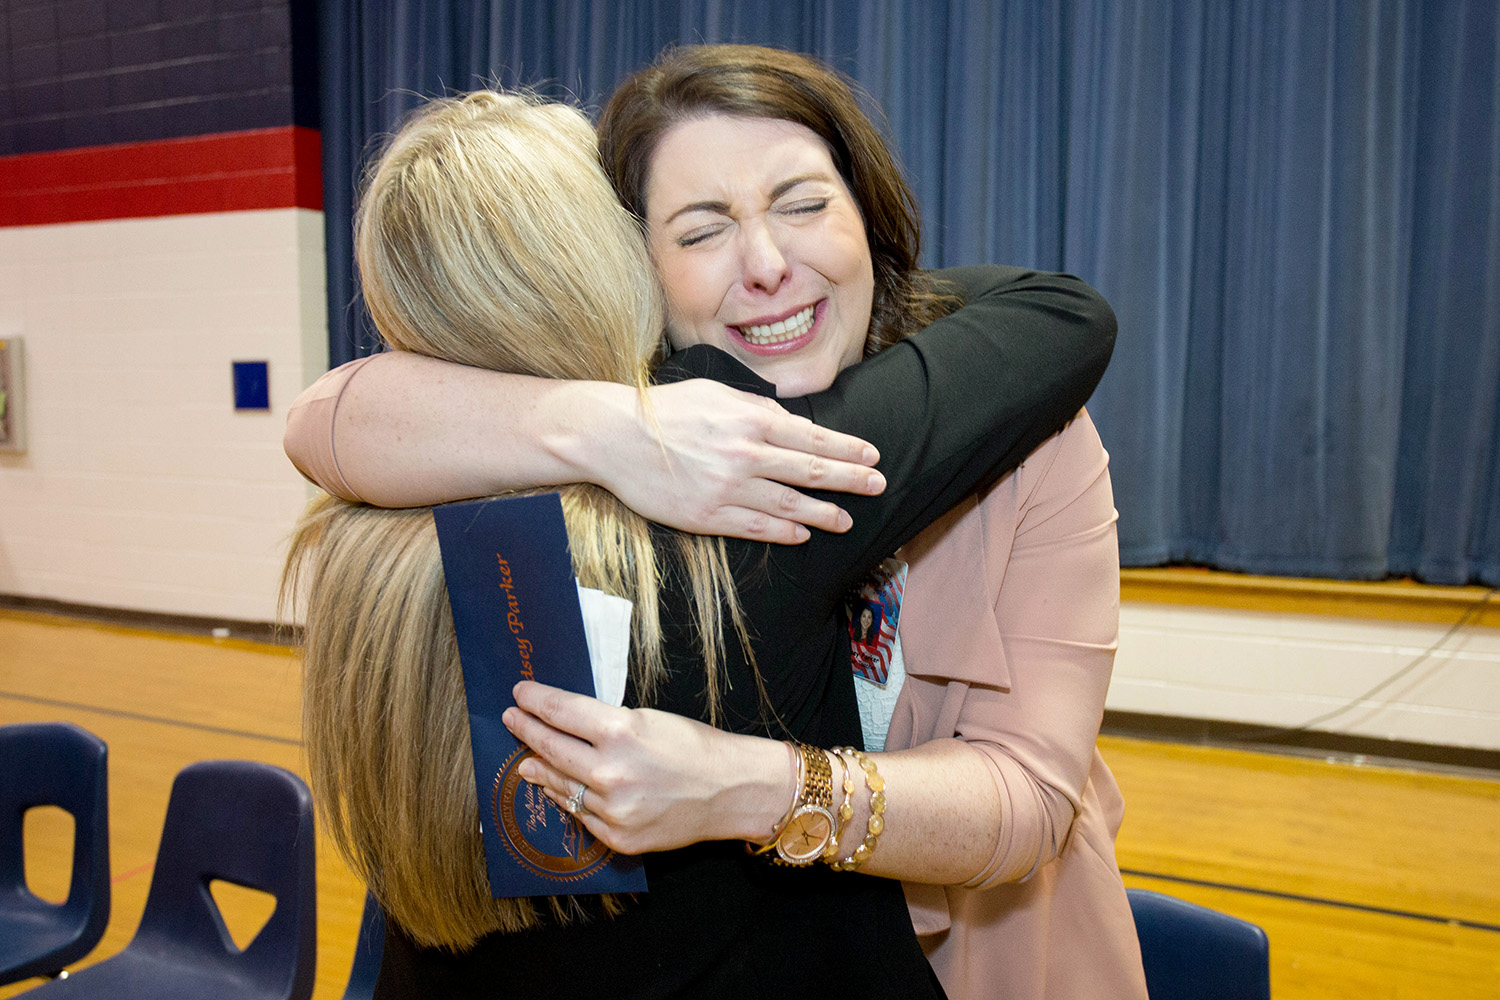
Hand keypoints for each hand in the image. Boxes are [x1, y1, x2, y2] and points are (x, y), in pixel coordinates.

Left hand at [501, 681, 791, 853]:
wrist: (730, 790)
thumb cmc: (693, 746)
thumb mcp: (647, 719)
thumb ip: (601, 725)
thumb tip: (559, 726)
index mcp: (620, 731)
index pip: (560, 711)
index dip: (535, 700)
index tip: (519, 693)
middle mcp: (610, 771)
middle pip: (550, 747)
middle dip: (526, 729)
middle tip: (511, 718)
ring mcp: (612, 809)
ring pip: (559, 784)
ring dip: (539, 768)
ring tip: (525, 759)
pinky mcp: (617, 836)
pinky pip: (579, 814)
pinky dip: (564, 797)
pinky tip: (555, 787)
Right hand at [592, 379, 885, 543]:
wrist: (613, 437)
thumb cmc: (664, 410)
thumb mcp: (716, 393)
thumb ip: (756, 407)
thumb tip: (791, 422)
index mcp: (750, 420)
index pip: (811, 437)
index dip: (846, 449)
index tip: (872, 456)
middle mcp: (744, 454)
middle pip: (810, 471)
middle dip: (850, 479)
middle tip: (878, 485)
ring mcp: (726, 488)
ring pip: (788, 505)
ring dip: (823, 512)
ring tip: (847, 520)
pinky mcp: (706, 515)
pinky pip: (755, 527)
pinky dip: (784, 532)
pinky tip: (803, 534)